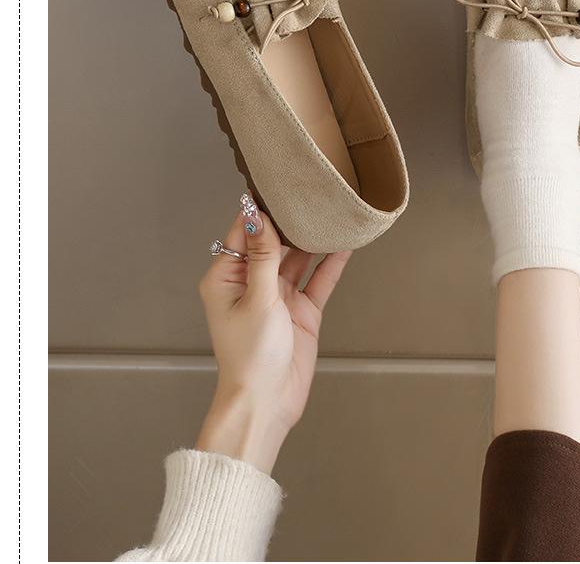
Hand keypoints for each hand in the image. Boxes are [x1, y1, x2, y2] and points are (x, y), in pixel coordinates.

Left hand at [195, 195, 350, 473]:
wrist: (267, 404)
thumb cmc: (250, 357)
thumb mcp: (257, 299)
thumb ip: (264, 256)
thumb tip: (258, 215)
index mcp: (226, 277)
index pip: (244, 232)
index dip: (260, 208)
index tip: (277, 182)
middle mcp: (251, 283)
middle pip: (273, 242)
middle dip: (290, 220)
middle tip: (310, 191)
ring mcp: (278, 297)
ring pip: (298, 258)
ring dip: (313, 239)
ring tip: (330, 212)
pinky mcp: (301, 311)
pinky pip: (318, 280)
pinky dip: (331, 263)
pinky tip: (345, 245)